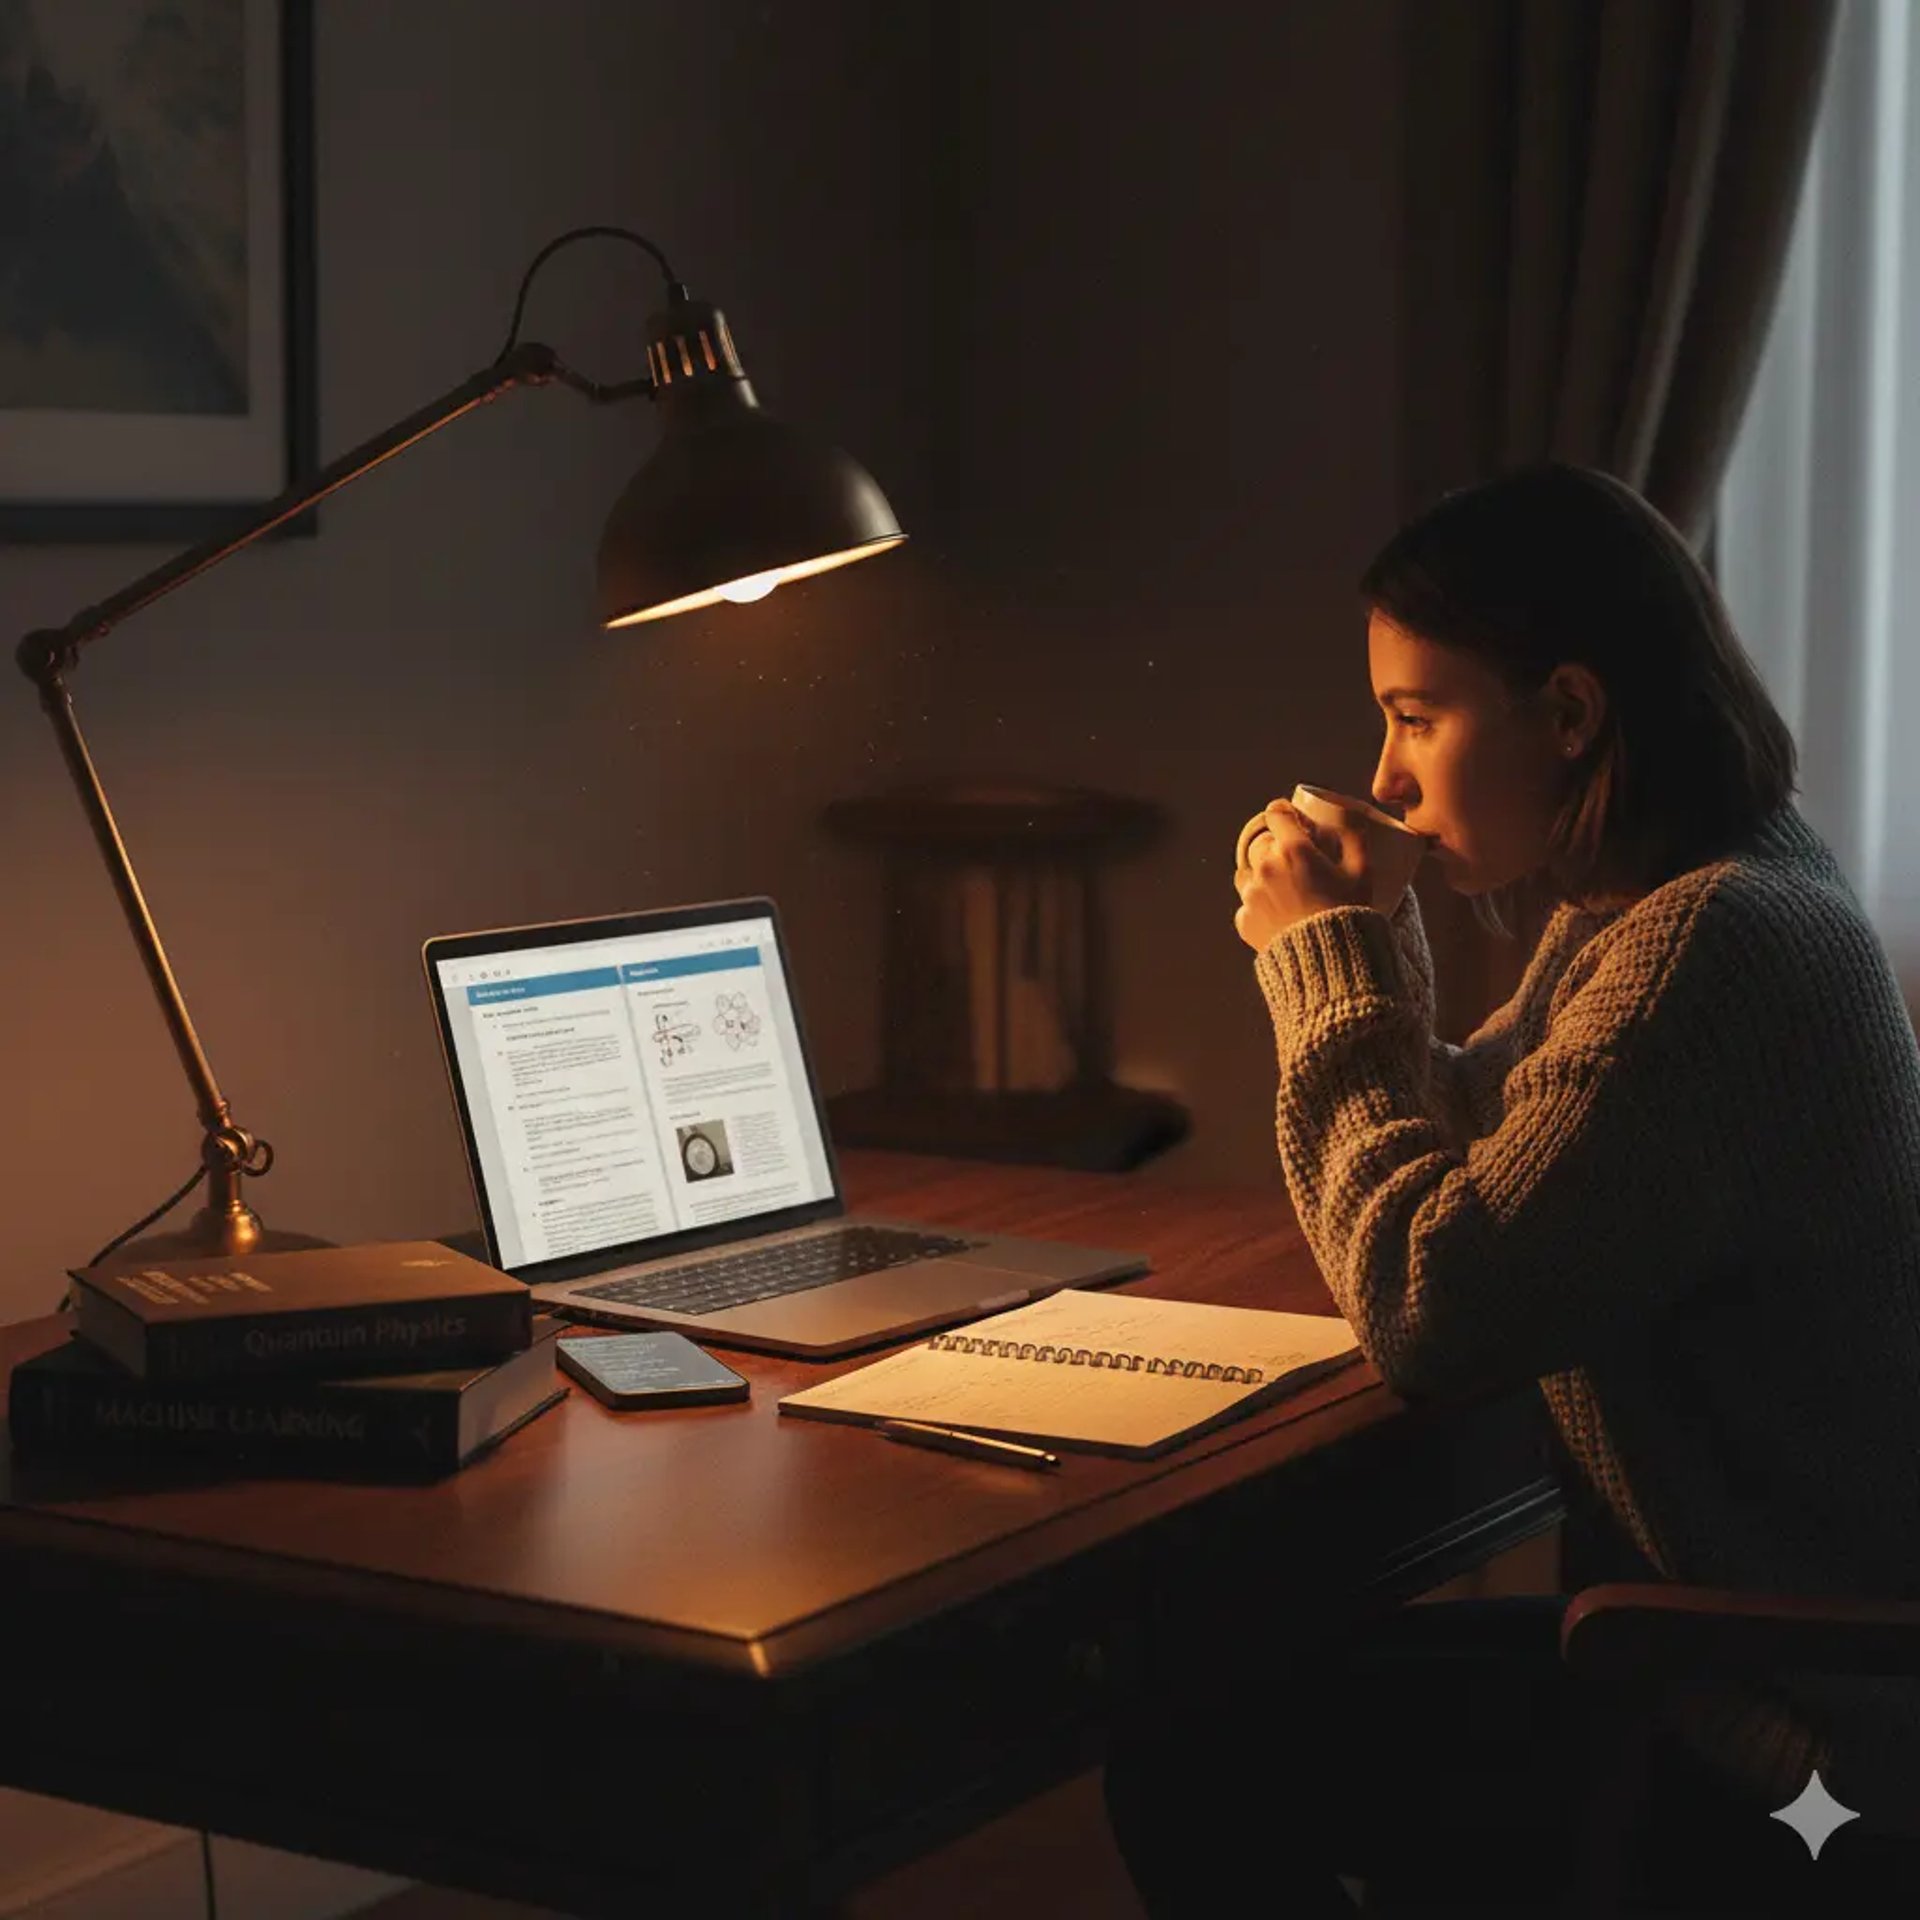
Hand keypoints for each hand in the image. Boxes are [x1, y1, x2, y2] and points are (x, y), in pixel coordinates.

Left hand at [1233, 799, 1371, 949]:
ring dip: (1267, 878)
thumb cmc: (1349, 914)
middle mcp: (1265, 867)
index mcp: (1293, 849)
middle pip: (1264, 844)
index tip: (1295, 824)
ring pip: (1252, 874)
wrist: (1329, 962)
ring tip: (1291, 896)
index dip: (1286, 815)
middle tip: (1301, 868)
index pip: (1276, 813)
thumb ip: (1353, 837)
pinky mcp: (1244, 920)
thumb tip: (1346, 818)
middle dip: (1280, 850)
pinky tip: (1283, 917)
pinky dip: (1262, 908)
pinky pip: (1249, 905)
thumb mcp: (1363, 871)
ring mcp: (1251, 895)